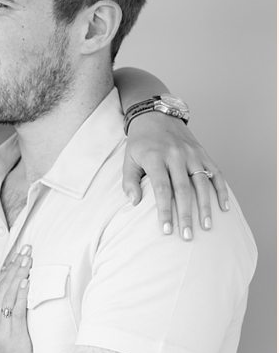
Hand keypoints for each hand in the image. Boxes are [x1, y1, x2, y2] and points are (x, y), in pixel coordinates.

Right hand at [0, 245, 34, 352]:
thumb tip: (10, 311)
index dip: (4, 271)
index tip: (15, 257)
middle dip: (13, 266)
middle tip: (25, 249)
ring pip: (7, 294)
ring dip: (19, 274)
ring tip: (28, 258)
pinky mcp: (12, 335)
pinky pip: (16, 309)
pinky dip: (21, 293)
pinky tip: (27, 280)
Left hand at [122, 113, 228, 240]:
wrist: (155, 115)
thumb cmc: (140, 142)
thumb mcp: (128, 159)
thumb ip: (130, 181)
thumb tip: (134, 203)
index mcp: (155, 157)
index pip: (162, 189)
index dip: (164, 210)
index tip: (166, 230)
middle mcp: (176, 156)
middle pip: (183, 189)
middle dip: (185, 215)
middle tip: (187, 236)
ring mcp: (192, 154)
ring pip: (202, 183)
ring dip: (206, 206)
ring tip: (207, 226)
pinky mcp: (203, 153)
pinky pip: (216, 173)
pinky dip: (221, 190)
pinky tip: (224, 207)